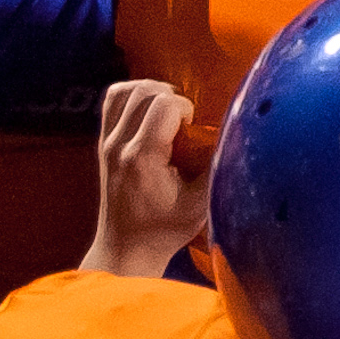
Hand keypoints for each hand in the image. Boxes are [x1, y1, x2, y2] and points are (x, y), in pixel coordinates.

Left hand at [87, 79, 205, 277]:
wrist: (126, 248)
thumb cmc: (164, 229)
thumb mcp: (201, 204)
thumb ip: (217, 166)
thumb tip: (235, 136)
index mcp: (143, 158)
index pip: (164, 104)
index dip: (186, 108)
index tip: (193, 130)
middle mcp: (119, 146)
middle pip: (144, 91)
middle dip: (171, 96)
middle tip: (184, 120)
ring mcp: (107, 143)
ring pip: (125, 90)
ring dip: (152, 91)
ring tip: (168, 112)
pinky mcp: (103, 143)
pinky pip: (113, 100)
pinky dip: (133, 95)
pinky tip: (151, 112)